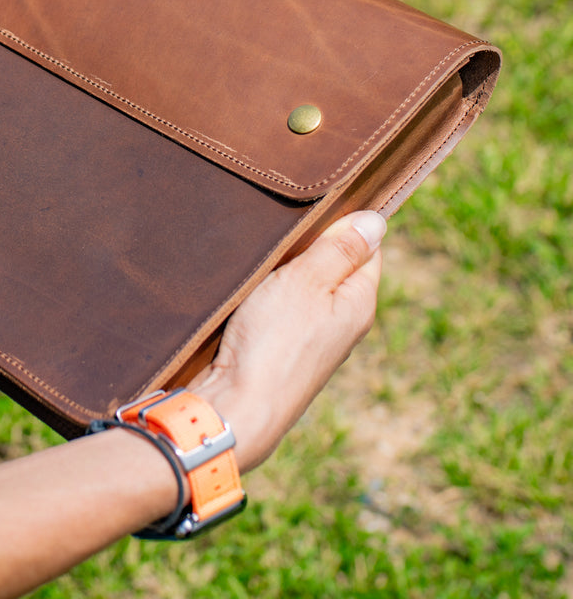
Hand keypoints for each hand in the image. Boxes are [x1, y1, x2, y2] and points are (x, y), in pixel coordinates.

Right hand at [189, 210, 384, 471]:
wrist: (235, 407)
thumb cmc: (272, 343)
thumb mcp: (307, 282)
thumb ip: (339, 249)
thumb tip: (378, 220)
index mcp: (359, 302)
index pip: (367, 247)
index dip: (344, 222)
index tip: (315, 205)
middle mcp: (342, 321)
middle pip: (333, 265)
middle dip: (309, 244)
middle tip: (281, 228)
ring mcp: (312, 338)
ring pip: (304, 286)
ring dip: (284, 268)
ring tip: (261, 256)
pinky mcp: (281, 349)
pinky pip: (282, 306)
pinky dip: (267, 291)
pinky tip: (248, 286)